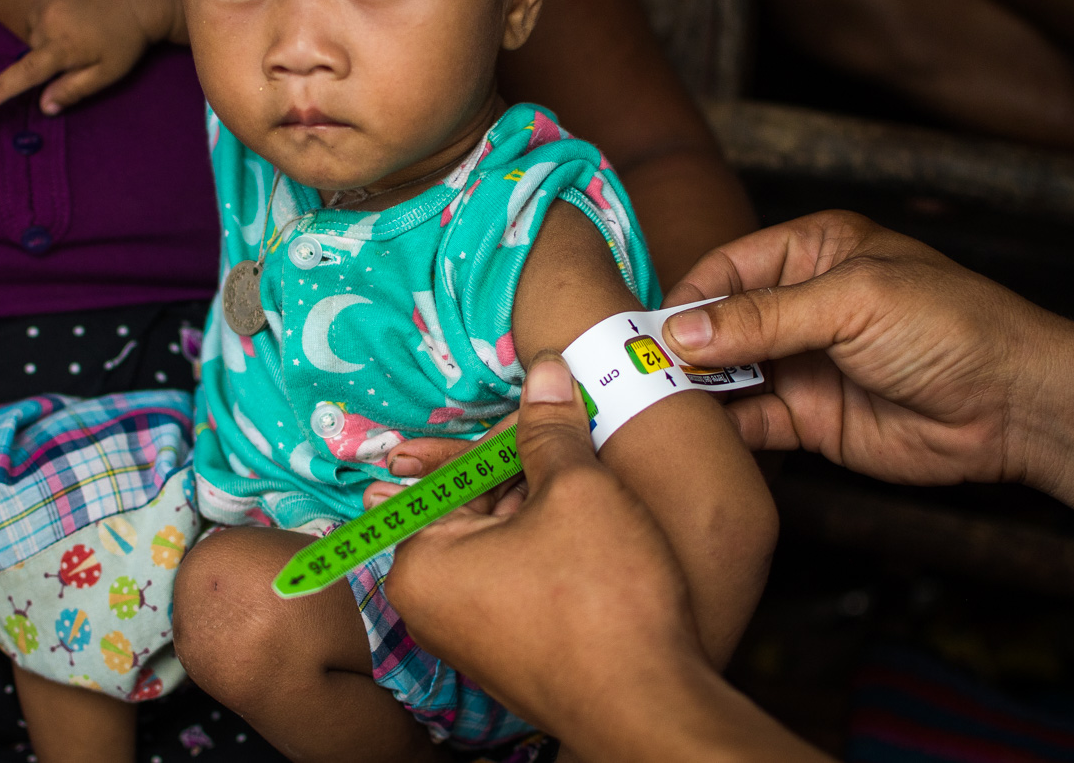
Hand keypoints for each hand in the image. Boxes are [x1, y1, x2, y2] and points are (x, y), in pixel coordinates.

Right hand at [0, 0, 181, 114]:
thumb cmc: (128, 39)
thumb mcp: (108, 72)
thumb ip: (74, 89)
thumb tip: (44, 106)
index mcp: (63, 46)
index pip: (25, 73)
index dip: (0, 89)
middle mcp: (50, 17)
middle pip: (33, 45)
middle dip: (49, 51)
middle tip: (80, 46)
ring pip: (36, 20)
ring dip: (50, 26)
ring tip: (82, 22)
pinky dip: (56, 3)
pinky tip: (81, 3)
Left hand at [381, 356, 704, 752]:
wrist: (652, 704)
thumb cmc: (605, 601)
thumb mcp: (577, 489)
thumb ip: (550, 427)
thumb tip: (544, 370)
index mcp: (421, 563)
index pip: (451, 472)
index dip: (509, 433)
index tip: (548, 408)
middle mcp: (429, 605)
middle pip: (471, 506)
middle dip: (525, 469)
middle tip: (574, 438)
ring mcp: (469, 633)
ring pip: (500, 539)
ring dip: (541, 506)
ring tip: (592, 484)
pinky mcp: (508, 650)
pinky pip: (517, 576)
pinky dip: (548, 547)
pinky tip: (593, 531)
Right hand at [660, 210, 1073, 487]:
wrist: (1017, 406)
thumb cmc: (951, 326)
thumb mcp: (852, 302)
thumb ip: (764, 318)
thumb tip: (681, 331)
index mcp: (812, 252)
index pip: (726, 268)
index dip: (686, 298)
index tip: (647, 332)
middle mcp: (801, 306)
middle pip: (718, 324)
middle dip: (679, 348)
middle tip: (634, 374)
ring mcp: (803, 364)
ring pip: (728, 376)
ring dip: (694, 392)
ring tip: (651, 408)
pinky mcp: (810, 420)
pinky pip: (752, 423)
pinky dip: (722, 432)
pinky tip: (692, 439)